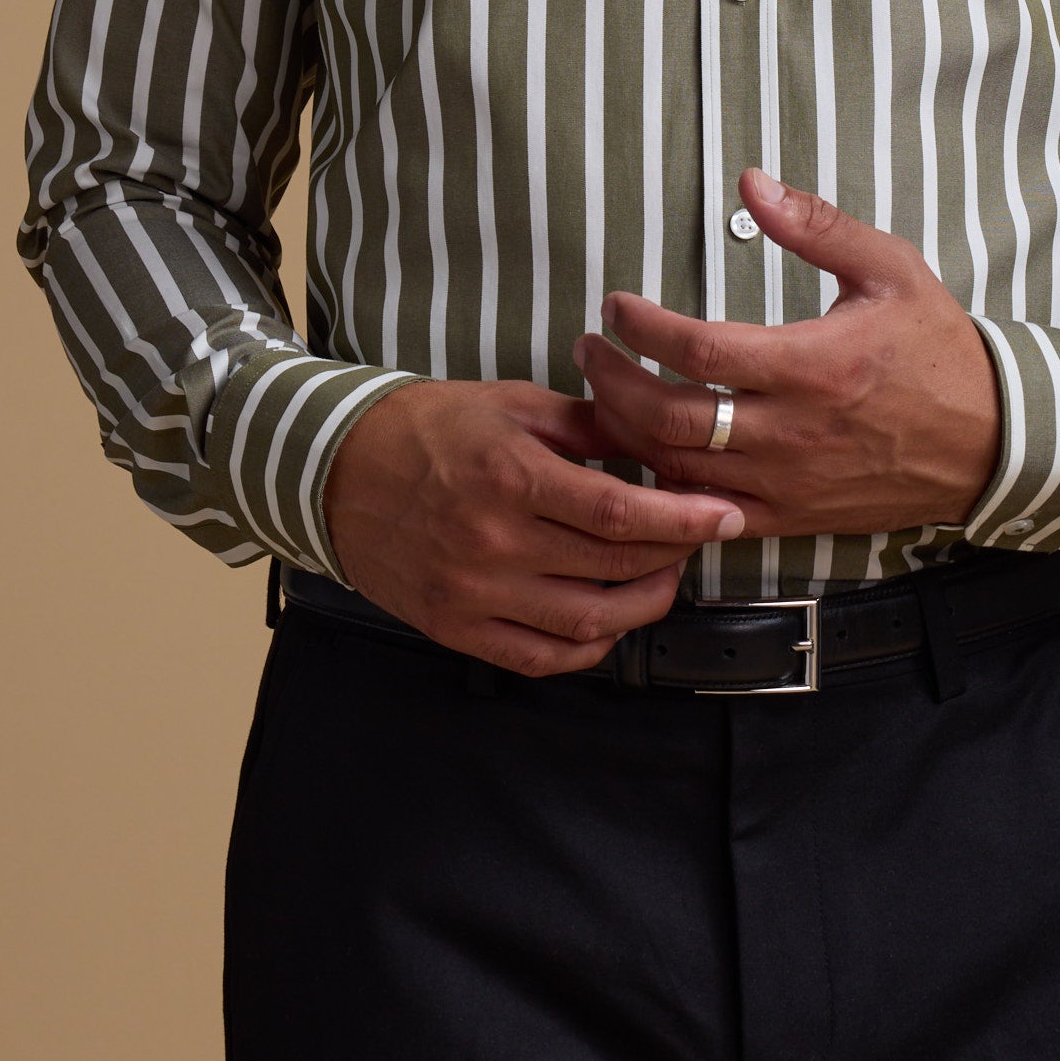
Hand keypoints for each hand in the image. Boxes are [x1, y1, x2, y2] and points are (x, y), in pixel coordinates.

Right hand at [322, 377, 744, 677]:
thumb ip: (587, 424)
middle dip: (676, 555)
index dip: (685, 519)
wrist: (334, 470)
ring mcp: (475, 593)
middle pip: (614, 567)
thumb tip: (657, 437)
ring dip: (643, 605)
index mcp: (511, 477)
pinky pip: (540, 657)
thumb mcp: (510, 403)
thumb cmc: (425, 428)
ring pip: (588, 624)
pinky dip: (588, 647)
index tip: (724, 514)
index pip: (622, 513)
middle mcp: (495, 543)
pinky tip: (610, 619)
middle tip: (701, 536)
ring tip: (664, 575)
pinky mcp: (456, 627)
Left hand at [574, 168, 1002, 540]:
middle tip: (590, 348)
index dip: (640, 327)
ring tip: (604, 393)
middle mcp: (794, 432)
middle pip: (670, 417)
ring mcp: (788, 483)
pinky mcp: (790, 517)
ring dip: (626, 433)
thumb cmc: (938, 350)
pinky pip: (707, 517)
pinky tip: (643, 458)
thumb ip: (815, 225)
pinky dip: (663, 492)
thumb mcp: (889, 268)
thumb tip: (750, 181)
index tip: (616, 306)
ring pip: (678, 471)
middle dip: (613, 380)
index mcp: (815, 365)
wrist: (990, 441)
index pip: (697, 350)